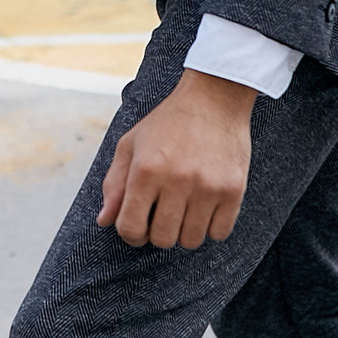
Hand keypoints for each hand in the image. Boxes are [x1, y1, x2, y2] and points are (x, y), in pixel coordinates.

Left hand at [97, 70, 255, 248]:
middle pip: (162, 238)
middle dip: (158, 232)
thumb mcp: (131, 144)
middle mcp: (177, 180)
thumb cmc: (169, 122)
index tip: (139, 225)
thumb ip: (114, 183)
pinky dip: (211, 227)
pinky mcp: (233, 189)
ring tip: (186, 208)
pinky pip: (219, 233)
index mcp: (146, 169)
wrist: (215, 97)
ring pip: (191, 240)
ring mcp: (208, 186)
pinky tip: (206, 207)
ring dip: (185, 231)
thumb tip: (104, 221)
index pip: (131, 228)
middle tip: (164, 213)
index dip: (131, 234)